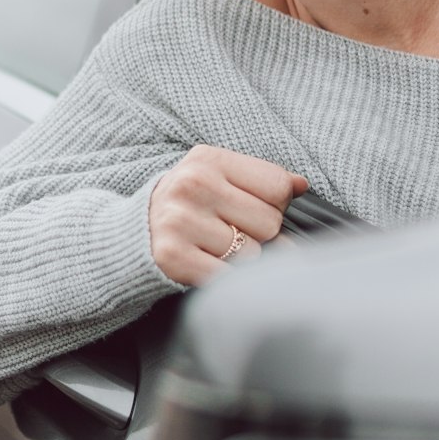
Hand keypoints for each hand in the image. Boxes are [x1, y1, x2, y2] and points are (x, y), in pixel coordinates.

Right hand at [148, 144, 308, 285]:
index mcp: (209, 159)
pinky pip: (228, 278)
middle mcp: (193, 185)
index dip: (279, 205)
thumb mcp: (219, 177)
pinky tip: (211, 266)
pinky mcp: (172, 256)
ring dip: (243, 259)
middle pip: (269, 222)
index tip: (257, 208)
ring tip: (218, 247)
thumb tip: (302, 186)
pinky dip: (228, 280)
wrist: (136, 231)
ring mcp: (180, 220)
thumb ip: (262, 179)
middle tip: (236, 231)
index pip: (278, 186)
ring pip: (252, 254)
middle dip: (262, 235)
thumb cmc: (190, 203)